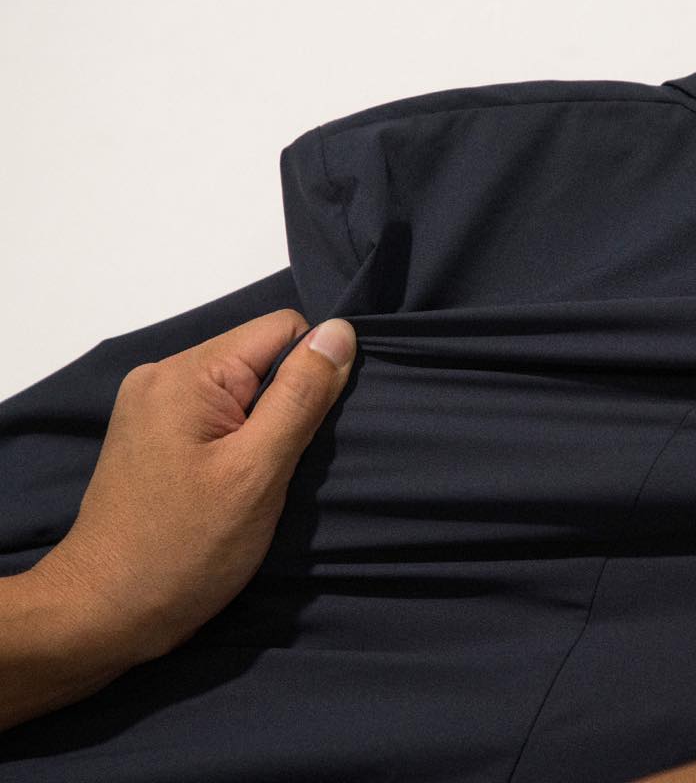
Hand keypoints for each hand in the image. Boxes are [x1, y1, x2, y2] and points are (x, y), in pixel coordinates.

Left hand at [25, 310, 355, 666]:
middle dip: (291, 401)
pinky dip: (242, 441)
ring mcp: (153, 407)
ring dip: (268, 426)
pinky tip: (241, 483)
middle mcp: (164, 376)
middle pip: (261, 357)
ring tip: (267, 478)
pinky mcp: (153, 437)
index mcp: (187, 373)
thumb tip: (341, 332)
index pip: (282, 329)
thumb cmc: (186, 548)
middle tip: (291, 464)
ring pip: (243, 389)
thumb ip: (302, 396)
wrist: (106, 613)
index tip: (318, 429)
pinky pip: (218, 415)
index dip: (316, 369)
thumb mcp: (258, 471)